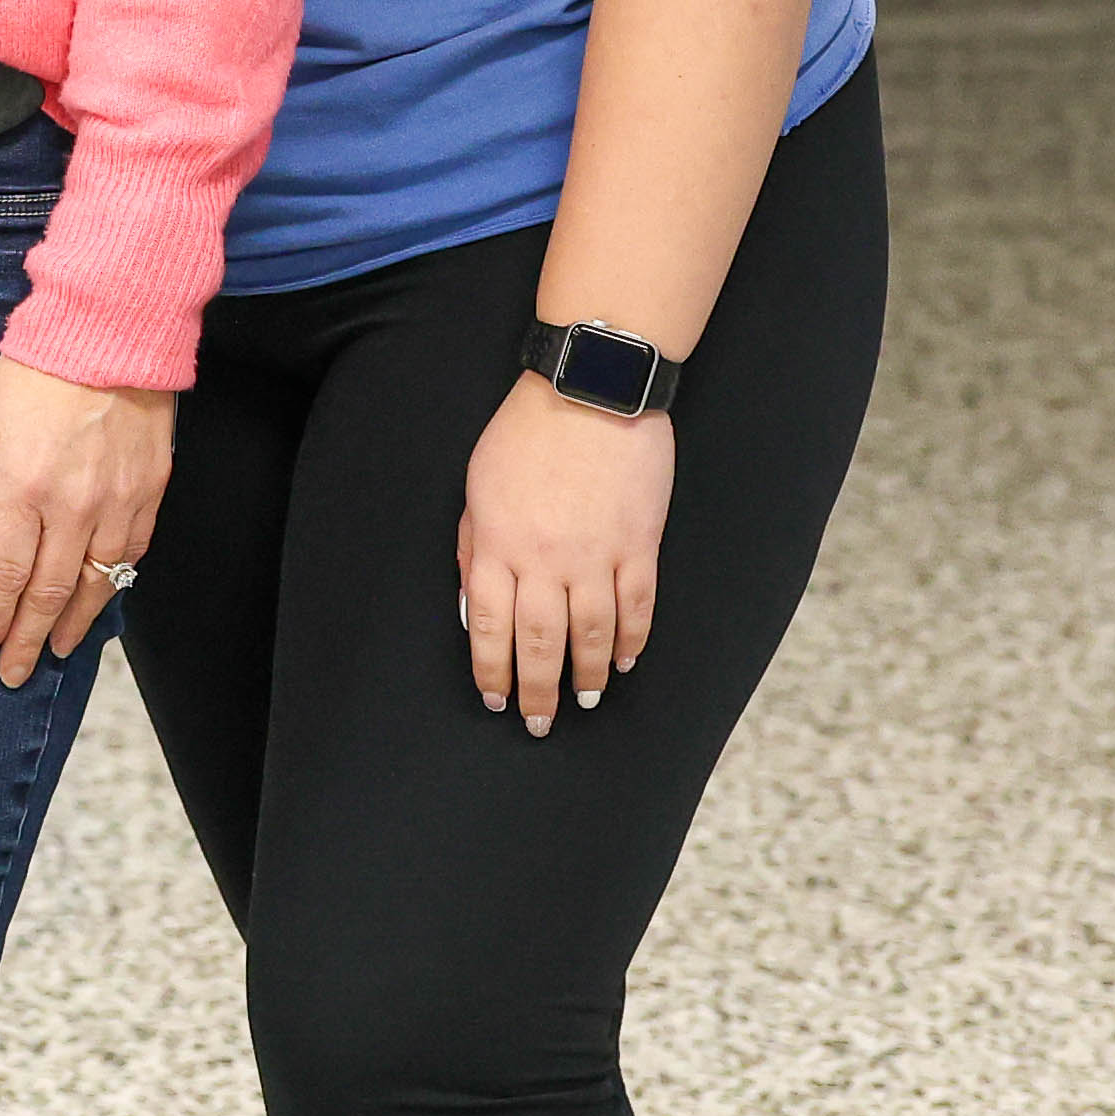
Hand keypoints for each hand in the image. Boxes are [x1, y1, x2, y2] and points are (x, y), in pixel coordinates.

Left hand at [0, 354, 171, 686]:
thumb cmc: (32, 376)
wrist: (107, 335)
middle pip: (49, 592)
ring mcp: (117, 502)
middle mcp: (71, 505)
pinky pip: (132, 555)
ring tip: (56, 651)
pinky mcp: (151, 494)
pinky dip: (113, 585)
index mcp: (22, 488)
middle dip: (29, 639)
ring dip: (74, 624)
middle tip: (16, 672)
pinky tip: (98, 602)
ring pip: (96, 583)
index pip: (5, 575)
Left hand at [456, 377, 673, 734]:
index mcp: (498, 545)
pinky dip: (633, 641)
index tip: (495, 699)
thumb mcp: (477, 487)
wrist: (588, 391)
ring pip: (594, 636)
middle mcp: (546, 559)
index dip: (492, 670)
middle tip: (539, 724)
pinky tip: (627, 662)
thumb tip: (476, 609)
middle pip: (541, 643)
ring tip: (586, 701)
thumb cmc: (523, 435)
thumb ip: (474, 549)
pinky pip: (638, 608)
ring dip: (590, 676)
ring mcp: (597, 556)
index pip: (490, 628)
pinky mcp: (640, 546)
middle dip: (538, 691)